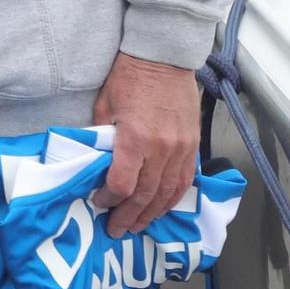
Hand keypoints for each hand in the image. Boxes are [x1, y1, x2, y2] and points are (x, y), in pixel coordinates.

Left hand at [89, 52, 198, 236]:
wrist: (163, 58)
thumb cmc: (128, 77)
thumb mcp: (104, 105)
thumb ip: (102, 137)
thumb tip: (95, 163)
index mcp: (135, 139)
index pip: (122, 183)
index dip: (109, 199)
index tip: (99, 203)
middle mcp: (162, 149)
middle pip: (146, 195)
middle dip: (130, 216)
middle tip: (118, 230)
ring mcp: (181, 148)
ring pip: (168, 192)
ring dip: (153, 213)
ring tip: (139, 226)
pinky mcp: (193, 145)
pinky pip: (185, 180)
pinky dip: (173, 198)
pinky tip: (162, 208)